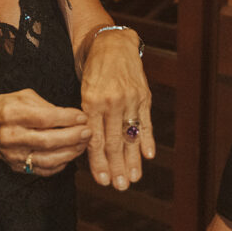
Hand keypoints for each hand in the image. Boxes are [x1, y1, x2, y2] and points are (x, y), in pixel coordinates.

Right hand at [0, 88, 90, 175]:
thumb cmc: (4, 108)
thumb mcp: (21, 96)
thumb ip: (45, 105)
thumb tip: (70, 116)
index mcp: (12, 114)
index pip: (45, 118)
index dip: (67, 119)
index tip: (82, 116)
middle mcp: (12, 136)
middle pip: (49, 141)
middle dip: (73, 137)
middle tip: (88, 131)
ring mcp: (14, 154)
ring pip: (49, 159)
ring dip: (71, 152)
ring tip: (84, 143)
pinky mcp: (18, 167)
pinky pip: (44, 170)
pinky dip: (61, 164)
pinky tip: (70, 154)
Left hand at [80, 28, 154, 189]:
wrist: (111, 43)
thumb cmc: (93, 70)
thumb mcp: (83, 90)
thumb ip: (87, 117)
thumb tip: (88, 148)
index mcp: (91, 102)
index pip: (95, 140)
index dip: (99, 162)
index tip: (102, 181)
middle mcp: (111, 102)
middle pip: (114, 142)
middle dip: (117, 167)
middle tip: (119, 187)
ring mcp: (129, 99)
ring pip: (130, 135)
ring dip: (133, 160)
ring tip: (133, 178)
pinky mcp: (143, 95)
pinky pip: (146, 121)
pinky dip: (147, 139)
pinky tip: (148, 156)